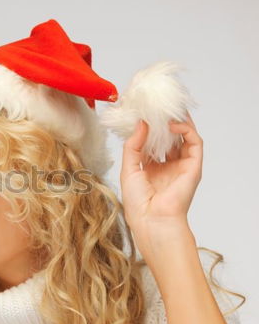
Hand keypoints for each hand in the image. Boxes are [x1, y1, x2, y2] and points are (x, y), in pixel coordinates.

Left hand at [120, 112, 202, 232]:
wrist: (152, 219)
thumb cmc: (137, 201)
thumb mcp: (128, 167)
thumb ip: (133, 144)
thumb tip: (141, 122)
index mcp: (151, 167)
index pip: (152, 141)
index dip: (148, 126)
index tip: (141, 112)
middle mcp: (168, 165)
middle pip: (169, 136)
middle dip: (163, 120)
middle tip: (156, 105)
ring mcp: (182, 165)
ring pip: (184, 136)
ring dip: (177, 121)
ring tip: (166, 108)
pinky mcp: (194, 166)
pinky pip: (194, 143)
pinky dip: (185, 130)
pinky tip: (172, 124)